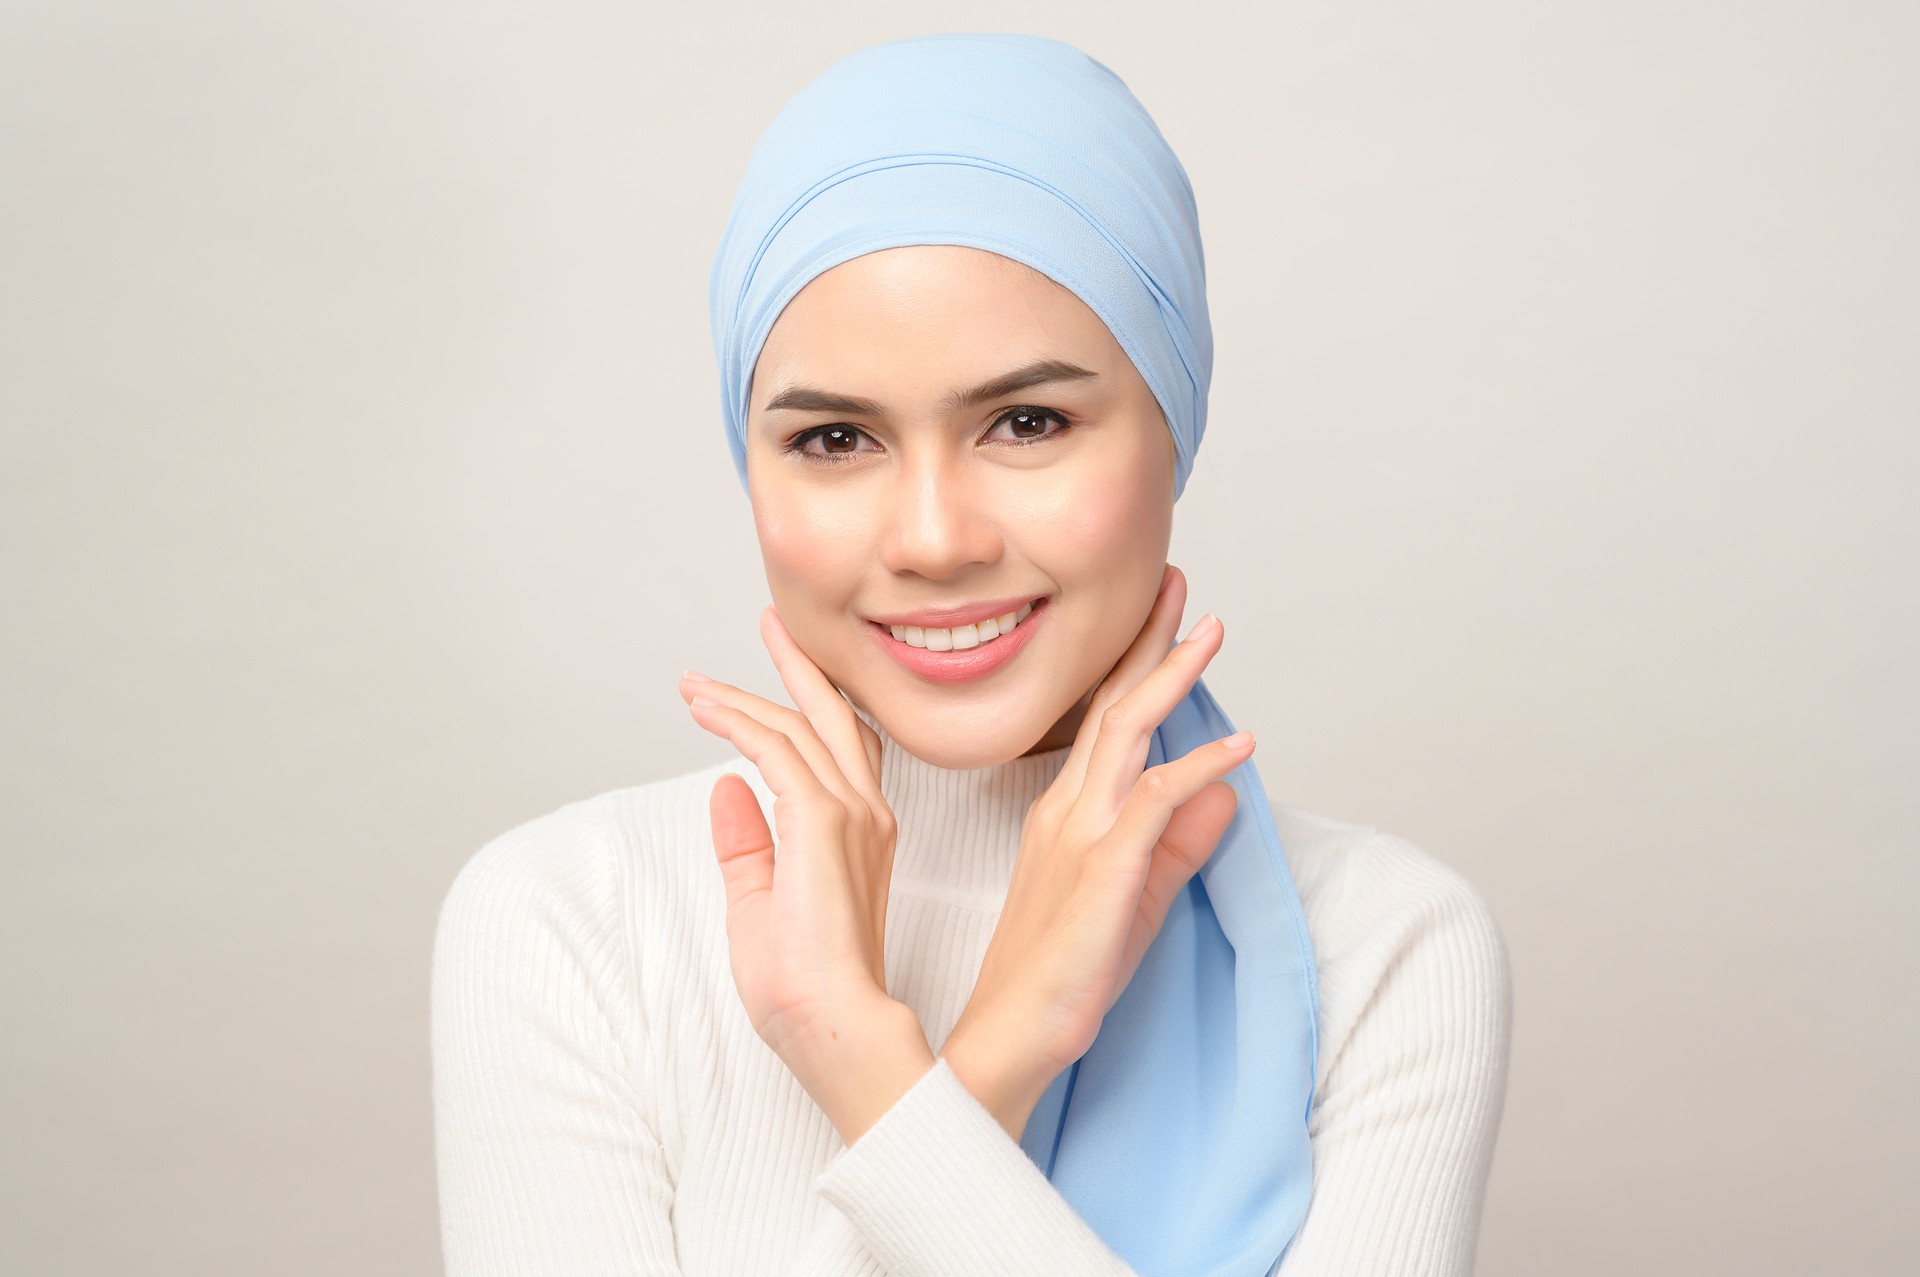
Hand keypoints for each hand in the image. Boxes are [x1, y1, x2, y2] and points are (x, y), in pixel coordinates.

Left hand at [678, 605, 934, 1143]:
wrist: (836, 1027)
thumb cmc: (807, 989)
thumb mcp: (762, 906)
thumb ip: (747, 847)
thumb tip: (724, 790)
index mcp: (863, 835)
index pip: (840, 754)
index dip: (809, 710)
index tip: (771, 684)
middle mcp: (868, 815)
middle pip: (833, 719)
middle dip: (798, 668)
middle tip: (772, 624)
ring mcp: (852, 815)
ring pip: (796, 727)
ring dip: (743, 698)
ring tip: (699, 683)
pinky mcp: (822, 821)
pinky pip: (775, 750)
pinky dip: (738, 722)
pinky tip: (706, 712)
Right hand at [942, 565, 1252, 1139]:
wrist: (1011, 1039)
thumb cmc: (1062, 978)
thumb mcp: (1136, 901)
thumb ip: (1179, 845)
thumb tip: (1224, 790)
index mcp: (1067, 815)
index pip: (1105, 725)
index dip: (1135, 668)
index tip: (1166, 620)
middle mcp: (1069, 812)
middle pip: (1113, 709)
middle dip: (1149, 644)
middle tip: (1178, 587)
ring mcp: (1082, 836)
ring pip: (1128, 735)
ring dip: (1170, 678)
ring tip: (1209, 631)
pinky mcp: (1103, 870)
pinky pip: (1154, 803)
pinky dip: (1197, 768)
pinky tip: (1237, 746)